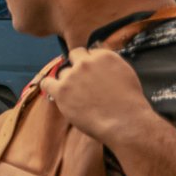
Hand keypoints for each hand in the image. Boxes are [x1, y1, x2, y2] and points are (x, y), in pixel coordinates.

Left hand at [43, 47, 157, 144]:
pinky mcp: (61, 90)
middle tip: (84, 82)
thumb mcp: (125, 73)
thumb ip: (108, 64)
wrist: (126, 122)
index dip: (91, 63)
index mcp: (104, 56)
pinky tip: (56, 92)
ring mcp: (72, 76)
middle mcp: (86, 62)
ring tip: (81, 97)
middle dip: (78, 67)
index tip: (93, 74)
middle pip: (74, 57)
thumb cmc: (129, 102)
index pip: (89, 52)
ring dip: (69, 82)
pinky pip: (47, 83)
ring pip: (63, 73)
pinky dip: (50, 86)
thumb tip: (97, 59)